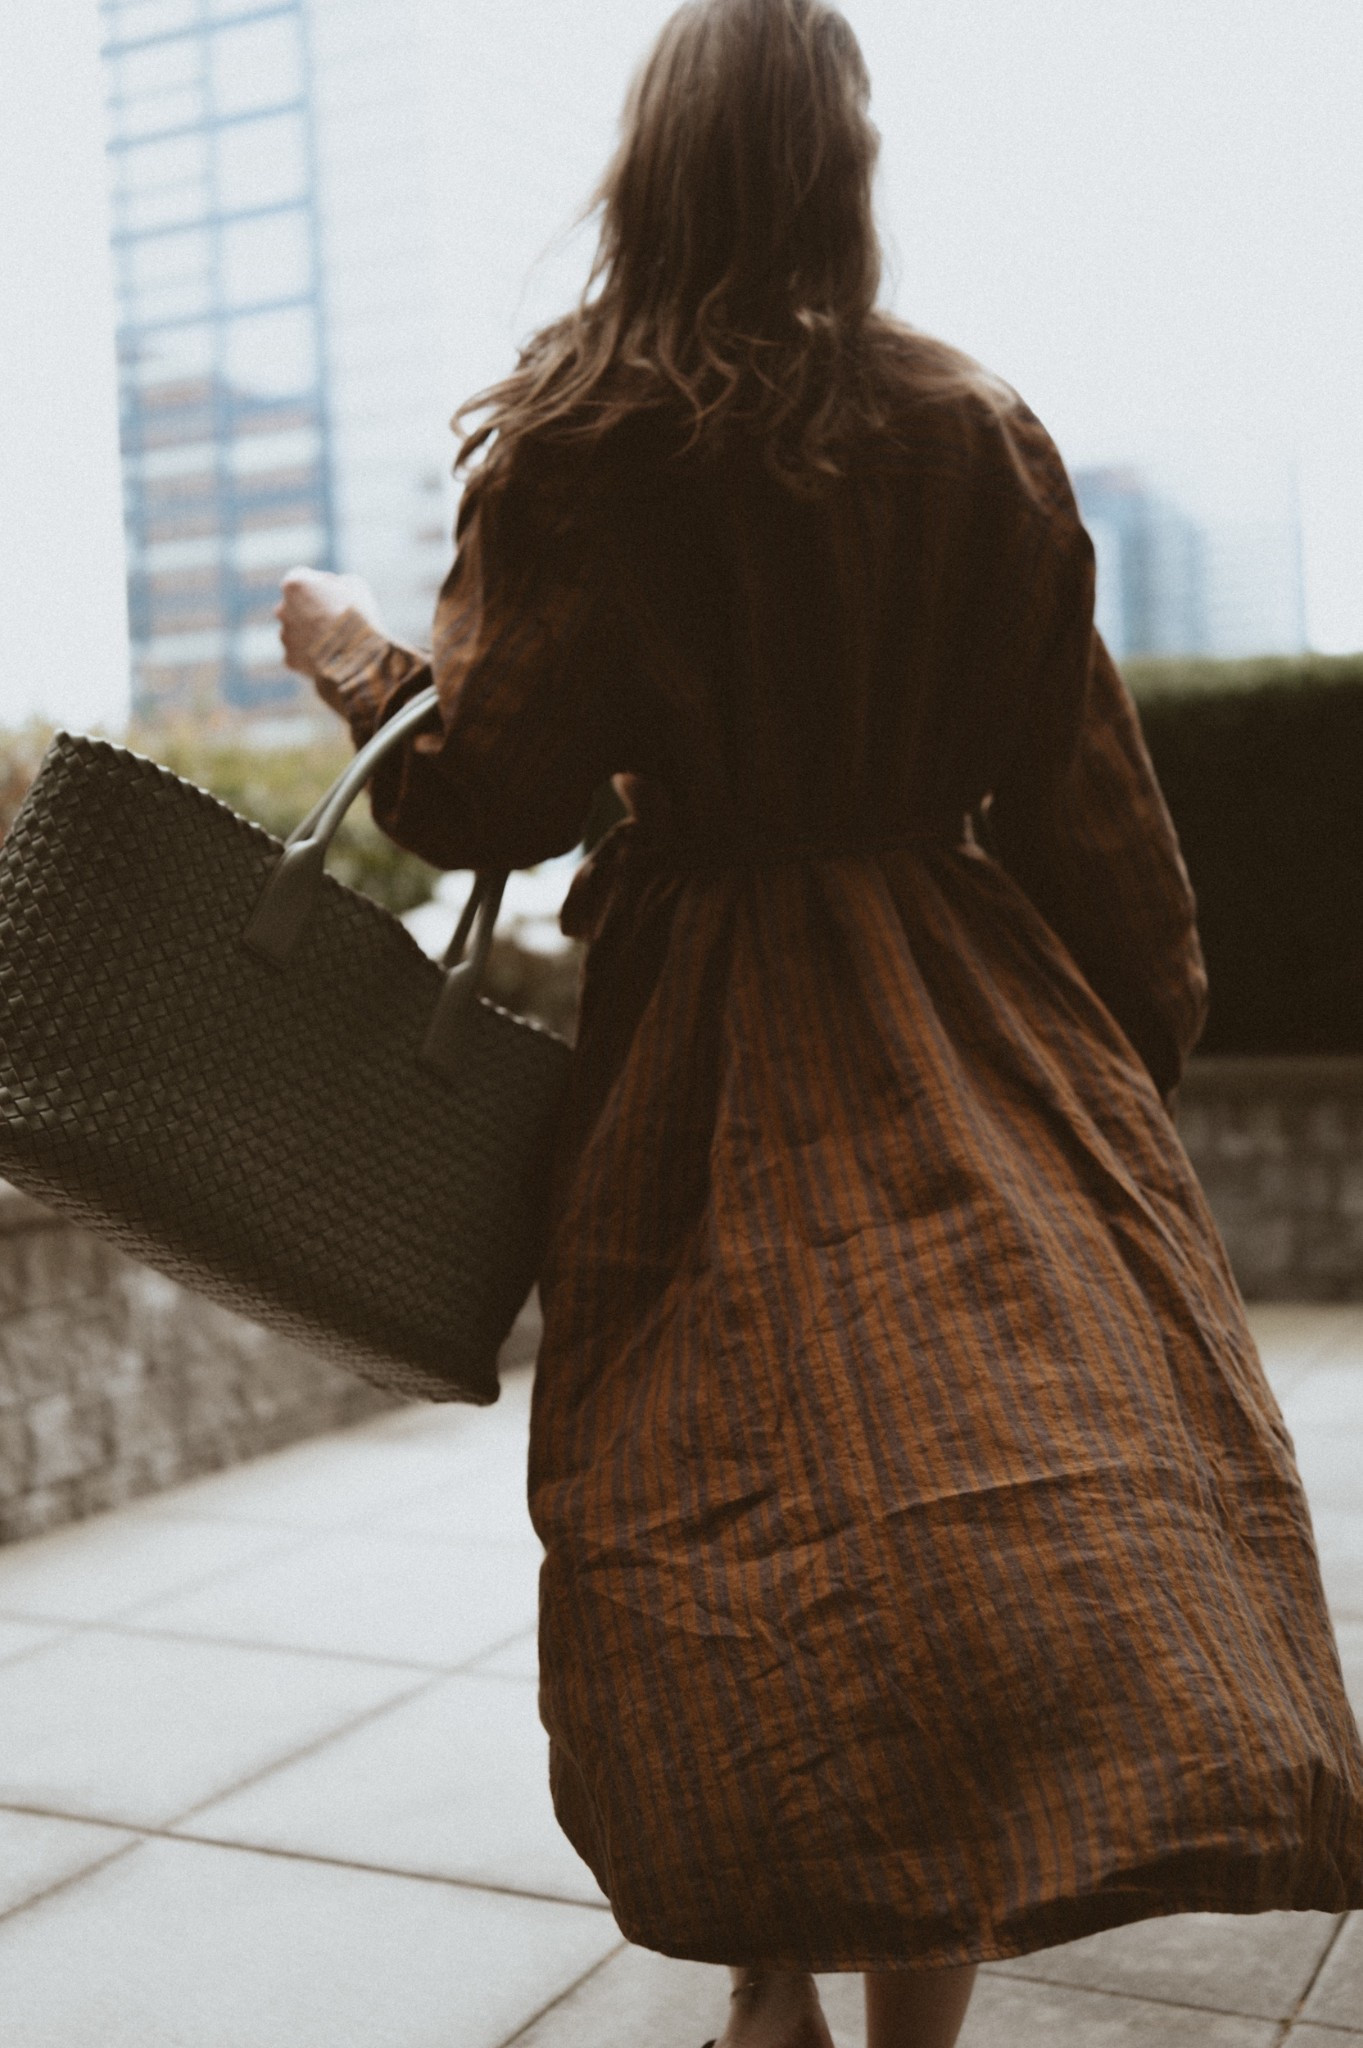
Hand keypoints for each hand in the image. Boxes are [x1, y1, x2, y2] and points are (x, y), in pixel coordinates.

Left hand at [275, 568, 384, 691]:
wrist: (361, 659)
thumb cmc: (360, 617)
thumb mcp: (355, 586)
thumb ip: (336, 583)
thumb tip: (331, 590)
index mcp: (295, 584)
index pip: (302, 577)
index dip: (321, 585)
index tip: (336, 594)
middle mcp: (282, 609)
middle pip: (295, 605)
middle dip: (310, 610)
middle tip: (335, 619)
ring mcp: (285, 636)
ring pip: (296, 631)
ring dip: (311, 633)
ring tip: (337, 643)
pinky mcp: (290, 659)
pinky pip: (300, 654)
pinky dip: (312, 656)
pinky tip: (331, 658)